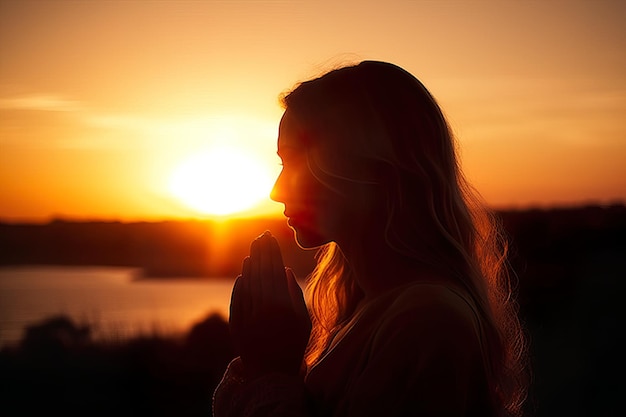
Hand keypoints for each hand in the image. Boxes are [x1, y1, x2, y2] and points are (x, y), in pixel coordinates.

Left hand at [229, 231, 311, 378]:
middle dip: (261, 252)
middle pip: (261, 273)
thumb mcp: (303, 322)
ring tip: (254, 249)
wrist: (272, 374)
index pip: (275, 271)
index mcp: (282, 307)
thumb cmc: (293, 346)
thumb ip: (295, 295)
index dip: (273, 253)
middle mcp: (263, 309)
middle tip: (261, 236)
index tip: (271, 238)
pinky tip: (244, 272)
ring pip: (248, 283)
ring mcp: (248, 317)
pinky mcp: (236, 324)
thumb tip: (286, 270)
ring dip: (251, 264)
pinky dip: (240, 283)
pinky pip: (238, 298)